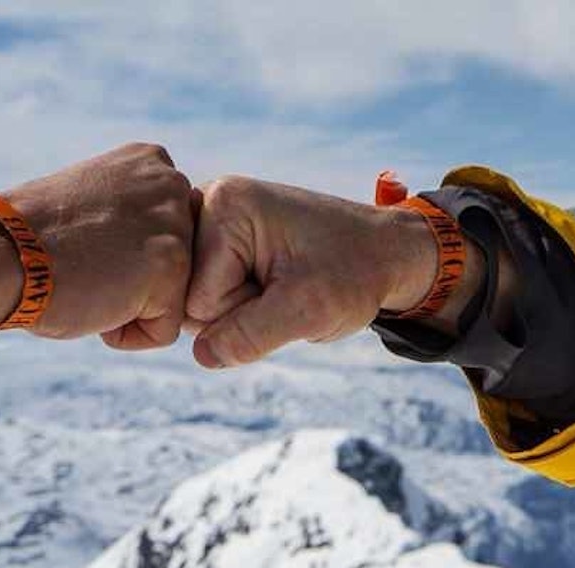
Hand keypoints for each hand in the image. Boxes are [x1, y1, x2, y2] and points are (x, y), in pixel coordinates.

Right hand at [0, 142, 194, 348]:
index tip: (83, 244)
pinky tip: (93, 302)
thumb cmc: (29, 240)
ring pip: (171, 300)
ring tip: (87, 279)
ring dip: (127, 308)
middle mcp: (173, 185)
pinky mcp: (173, 268)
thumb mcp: (93, 202)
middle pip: (176, 268)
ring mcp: (177, 226)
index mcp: (152, 163)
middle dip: (132, 284)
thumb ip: (133, 215)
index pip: (166, 236)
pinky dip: (125, 334)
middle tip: (83, 263)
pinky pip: (163, 331)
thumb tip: (154, 253)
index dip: (121, 258)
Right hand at [185, 176, 444, 367]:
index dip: (243, 311)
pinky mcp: (219, 244)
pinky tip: (272, 284)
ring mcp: (211, 226)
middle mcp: (207, 206)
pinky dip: (243, 305)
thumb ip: (250, 336)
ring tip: (282, 285)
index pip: (198, 299)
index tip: (287, 284)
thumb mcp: (308, 310)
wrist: (384, 254)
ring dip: (241, 311)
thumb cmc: (354, 272)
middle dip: (237, 311)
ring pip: (197, 305)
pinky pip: (210, 299)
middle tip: (285, 287)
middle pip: (189, 301)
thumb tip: (201, 355)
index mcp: (223, 205)